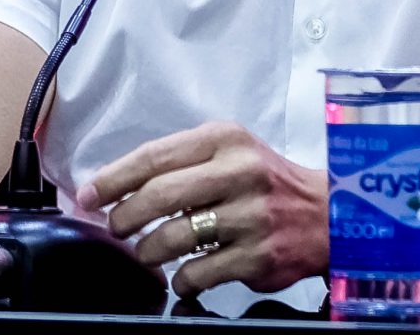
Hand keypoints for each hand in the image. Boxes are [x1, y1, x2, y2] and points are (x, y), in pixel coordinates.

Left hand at [75, 120, 327, 298]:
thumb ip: (184, 163)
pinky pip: (199, 273)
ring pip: (174, 238)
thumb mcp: (233, 152)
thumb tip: (119, 187)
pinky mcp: (258, 256)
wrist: (331, 214)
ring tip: (147, 253)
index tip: (89, 195)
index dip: (114, 178)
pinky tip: (183, 276)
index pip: (155, 155)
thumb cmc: (268, 182)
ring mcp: (251, 216)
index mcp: (226, 140)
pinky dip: (181, 280)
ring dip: (148, 251)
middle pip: (158, 195)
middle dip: (124, 216)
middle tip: (115, 228)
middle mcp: (240, 172)